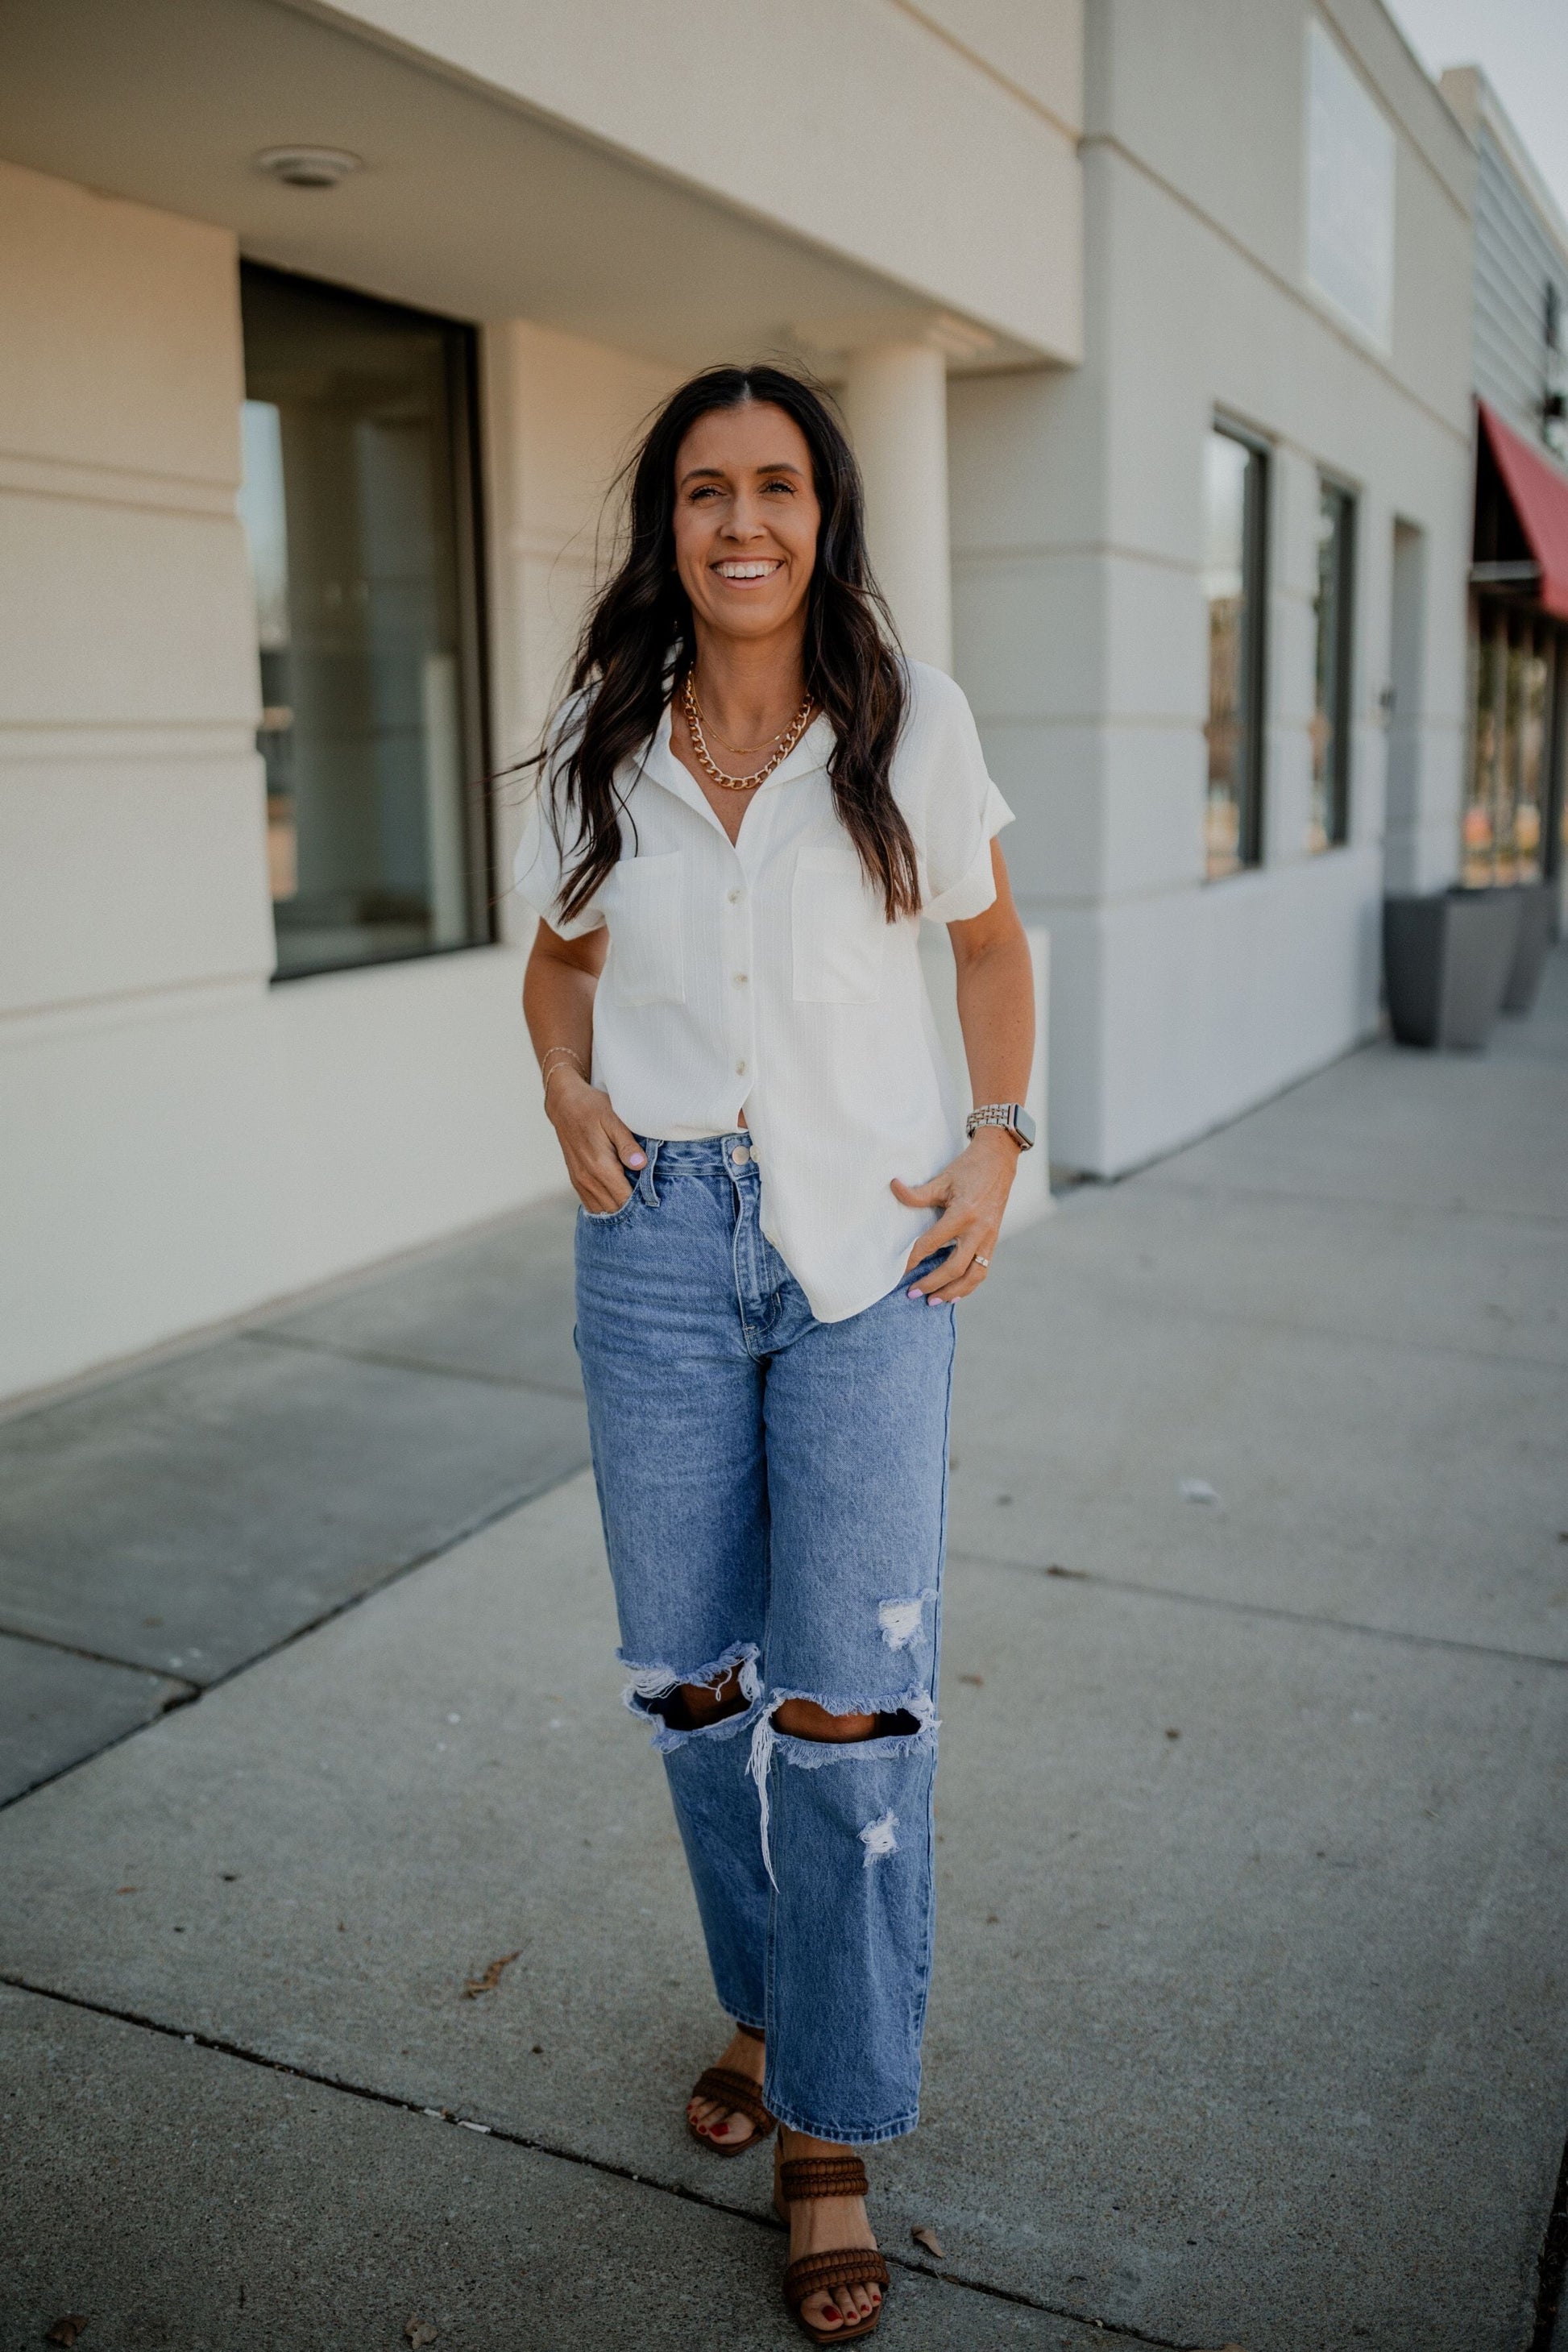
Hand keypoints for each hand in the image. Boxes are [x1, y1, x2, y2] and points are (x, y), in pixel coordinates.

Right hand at [546, 1069, 645, 1212]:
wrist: (564, 1104)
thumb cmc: (592, 1109)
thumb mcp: (614, 1119)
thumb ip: (627, 1145)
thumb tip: (641, 1165)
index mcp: (601, 1166)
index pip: (625, 1200)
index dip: (641, 1203)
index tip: (655, 1199)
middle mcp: (588, 1179)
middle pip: (615, 1209)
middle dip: (633, 1209)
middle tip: (649, 1201)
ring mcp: (580, 1181)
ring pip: (602, 1210)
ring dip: (619, 1209)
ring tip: (635, 1201)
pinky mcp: (576, 1180)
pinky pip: (591, 1204)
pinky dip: (605, 1206)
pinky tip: (618, 1199)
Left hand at [891, 1127, 1017, 1302]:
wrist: (1000, 1161)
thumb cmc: (968, 1168)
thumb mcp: (942, 1179)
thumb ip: (918, 1192)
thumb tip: (893, 1187)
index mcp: (962, 1214)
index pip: (932, 1244)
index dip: (913, 1259)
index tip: (899, 1271)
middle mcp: (978, 1230)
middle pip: (955, 1267)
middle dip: (933, 1284)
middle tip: (912, 1294)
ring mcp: (989, 1237)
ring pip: (974, 1275)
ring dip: (954, 1291)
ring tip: (934, 1301)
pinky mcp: (994, 1240)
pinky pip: (983, 1269)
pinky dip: (969, 1285)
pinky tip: (955, 1294)